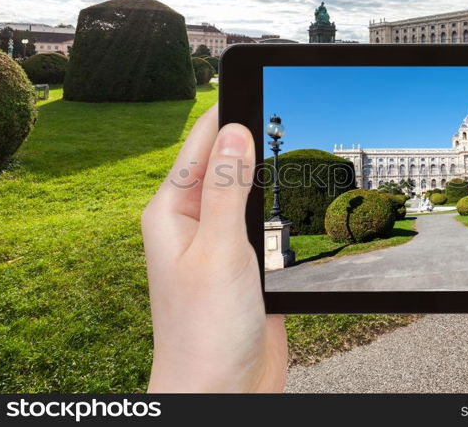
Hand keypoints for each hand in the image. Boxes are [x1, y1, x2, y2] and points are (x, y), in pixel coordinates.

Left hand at [142, 105, 286, 391]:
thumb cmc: (205, 329)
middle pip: (225, 162)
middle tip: (285, 106)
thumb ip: (226, 190)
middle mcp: (193, 222)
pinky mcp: (244, 261)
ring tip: (293, 139)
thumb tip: (236, 133)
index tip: (253, 78)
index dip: (227, 110)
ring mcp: (220, 242)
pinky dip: (277, 202)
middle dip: (252, 135)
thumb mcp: (217, 250)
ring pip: (247, 190)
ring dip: (267, 169)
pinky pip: (261, 218)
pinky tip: (294, 191)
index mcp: (172, 212)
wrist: (222, 388)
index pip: (201, 144)